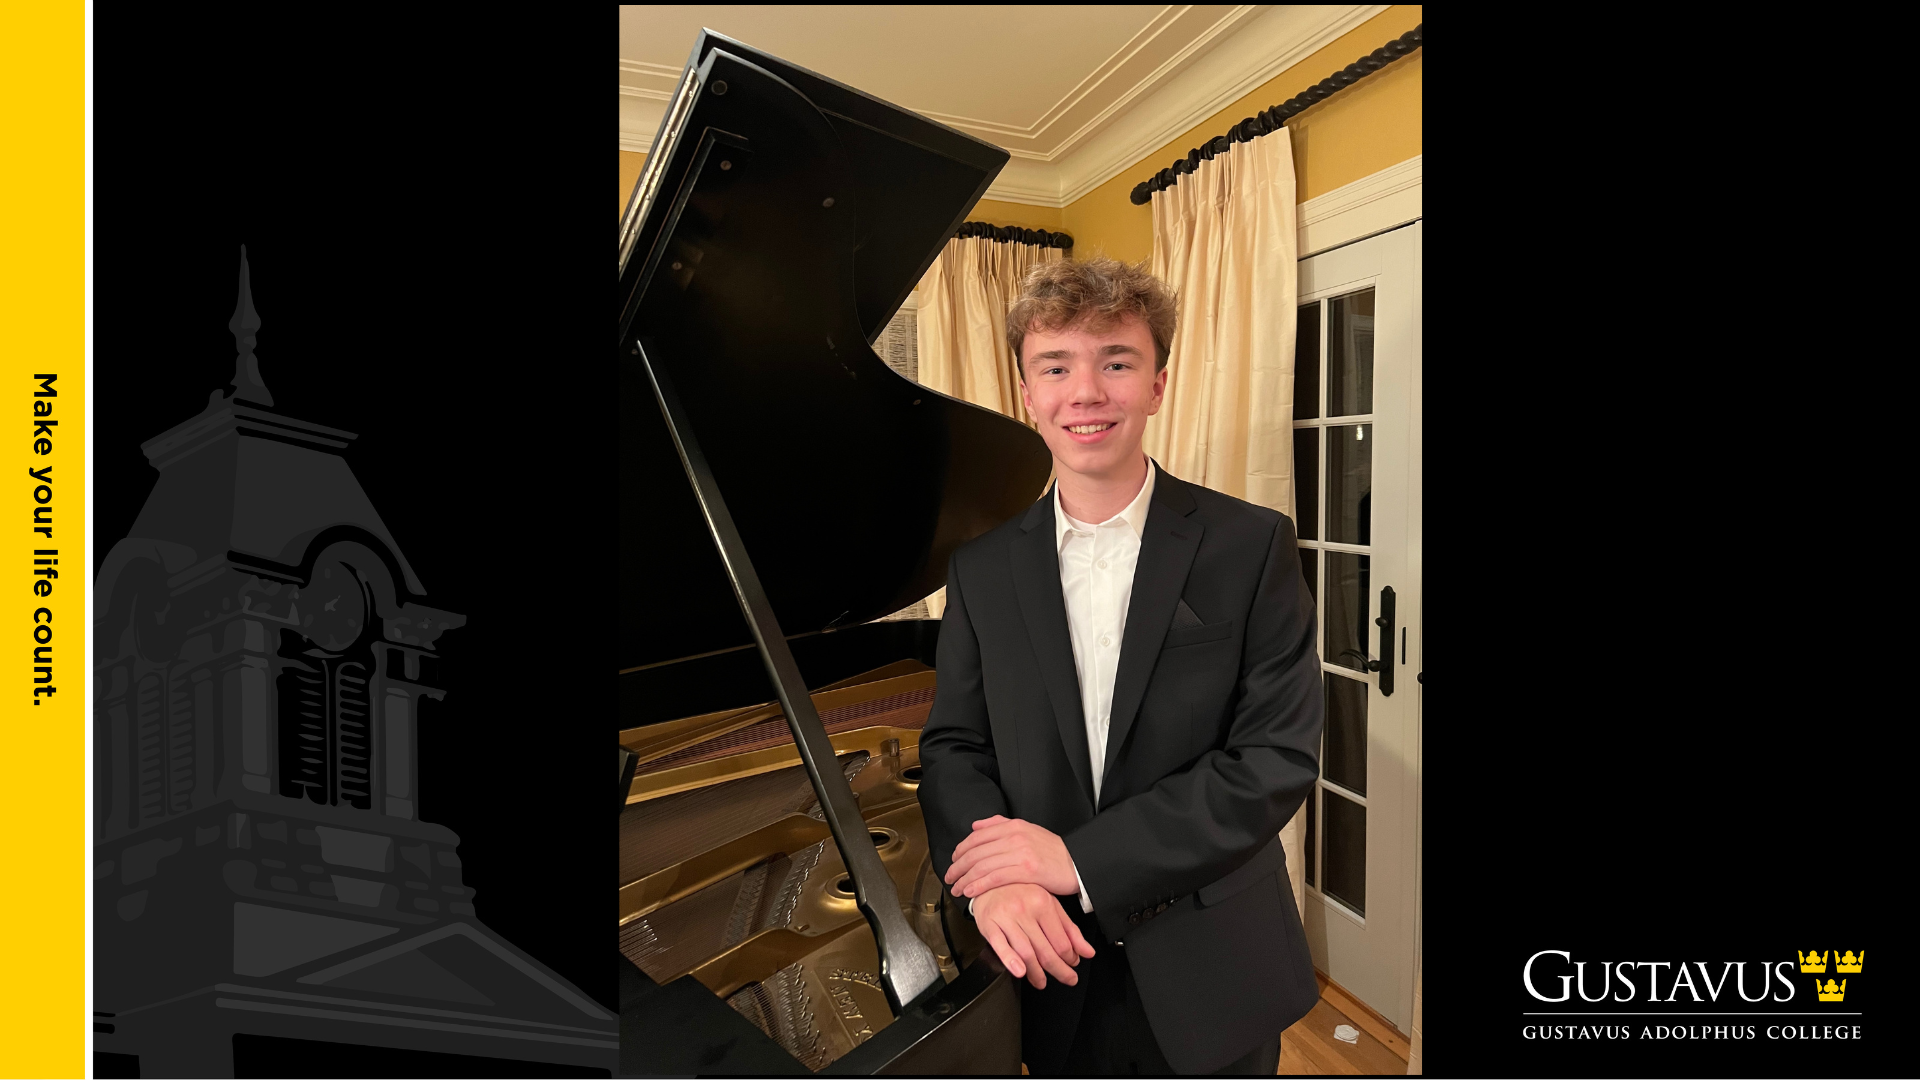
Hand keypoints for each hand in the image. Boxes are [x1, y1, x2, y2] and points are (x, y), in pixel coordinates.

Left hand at [945, 815, 1079, 897]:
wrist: (1077, 862)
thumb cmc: (1052, 851)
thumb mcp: (1027, 830)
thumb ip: (1000, 825)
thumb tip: (976, 825)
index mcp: (1013, 825)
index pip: (977, 836)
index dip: (961, 849)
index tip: (953, 860)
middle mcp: (1014, 836)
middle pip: (976, 852)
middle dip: (958, 866)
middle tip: (949, 877)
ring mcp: (1021, 853)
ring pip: (982, 866)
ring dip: (965, 879)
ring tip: (956, 889)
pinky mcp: (1027, 871)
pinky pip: (996, 878)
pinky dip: (979, 885)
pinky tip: (970, 892)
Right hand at [970, 883, 1096, 989]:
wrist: (989, 882)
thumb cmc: (1021, 893)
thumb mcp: (1050, 905)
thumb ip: (1070, 929)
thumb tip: (1088, 952)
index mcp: (1043, 903)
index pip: (1061, 941)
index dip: (1070, 958)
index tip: (1072, 964)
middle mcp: (1025, 910)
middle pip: (1045, 950)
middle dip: (1059, 970)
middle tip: (1067, 979)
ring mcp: (1006, 918)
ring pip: (1026, 952)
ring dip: (1036, 973)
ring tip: (1041, 982)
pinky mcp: (989, 924)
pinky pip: (1000, 946)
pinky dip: (1011, 961)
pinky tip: (1020, 971)